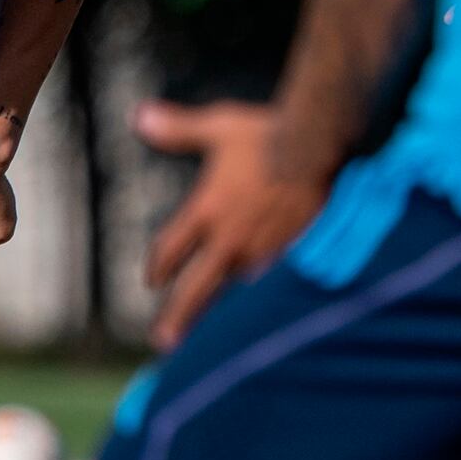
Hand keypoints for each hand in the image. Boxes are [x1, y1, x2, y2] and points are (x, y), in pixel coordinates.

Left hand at [136, 98, 332, 346]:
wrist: (320, 147)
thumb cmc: (268, 134)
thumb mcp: (218, 128)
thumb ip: (178, 129)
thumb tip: (140, 117)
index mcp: (207, 211)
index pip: (170, 250)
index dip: (158, 267)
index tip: (152, 281)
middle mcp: (230, 240)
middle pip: (196, 288)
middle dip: (178, 316)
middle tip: (162, 341)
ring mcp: (262, 252)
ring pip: (235, 286)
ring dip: (223, 303)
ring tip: (217, 324)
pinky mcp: (292, 255)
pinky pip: (270, 281)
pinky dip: (262, 290)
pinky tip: (264, 302)